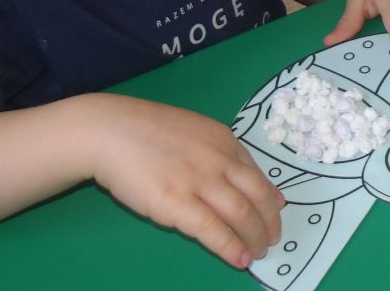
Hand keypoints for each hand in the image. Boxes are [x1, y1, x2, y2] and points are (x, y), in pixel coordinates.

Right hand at [82, 94, 282, 269]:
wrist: (110, 131)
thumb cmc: (145, 131)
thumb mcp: (193, 131)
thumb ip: (216, 152)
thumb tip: (238, 174)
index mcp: (224, 140)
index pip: (257, 173)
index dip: (271, 195)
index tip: (279, 209)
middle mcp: (219, 160)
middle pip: (257, 195)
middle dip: (270, 220)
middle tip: (274, 237)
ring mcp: (200, 181)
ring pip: (241, 214)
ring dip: (255, 237)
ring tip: (260, 252)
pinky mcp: (177, 203)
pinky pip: (213, 230)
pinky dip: (231, 247)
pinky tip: (240, 259)